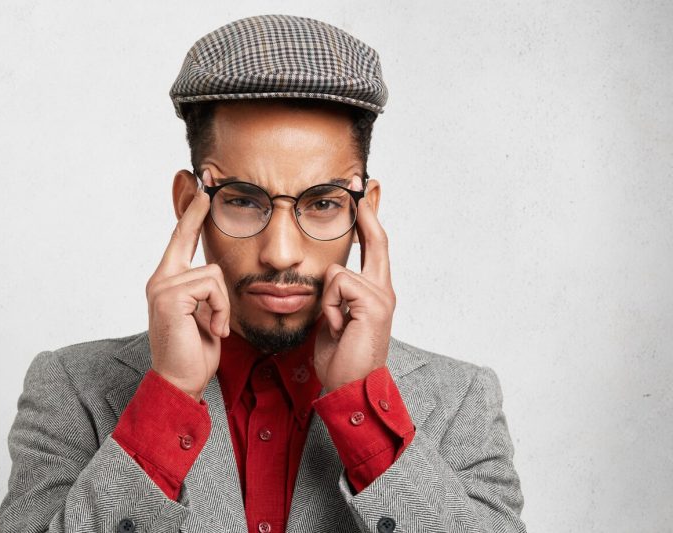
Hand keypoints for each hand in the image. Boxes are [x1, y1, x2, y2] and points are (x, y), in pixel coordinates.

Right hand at [145, 169, 230, 400]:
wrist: (181, 380)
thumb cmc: (195, 351)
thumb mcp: (205, 314)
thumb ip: (204, 291)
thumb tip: (214, 274)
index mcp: (168, 281)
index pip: (179, 240)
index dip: (189, 213)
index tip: (199, 189)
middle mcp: (160, 278)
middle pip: (187, 237)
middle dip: (196, 210)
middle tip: (206, 179)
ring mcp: (162, 286)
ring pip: (213, 272)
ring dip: (223, 303)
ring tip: (214, 326)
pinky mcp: (169, 295)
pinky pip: (211, 286)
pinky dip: (220, 310)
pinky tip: (212, 329)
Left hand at [314, 187, 395, 391]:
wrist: (350, 387)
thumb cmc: (341, 358)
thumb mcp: (334, 319)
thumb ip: (336, 296)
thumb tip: (329, 277)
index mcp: (375, 294)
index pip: (375, 249)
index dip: (371, 222)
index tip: (366, 198)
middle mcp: (384, 291)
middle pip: (377, 241)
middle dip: (367, 214)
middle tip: (360, 185)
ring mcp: (382, 297)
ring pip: (337, 272)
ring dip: (326, 301)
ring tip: (334, 325)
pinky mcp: (375, 304)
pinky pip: (337, 285)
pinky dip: (328, 308)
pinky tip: (337, 327)